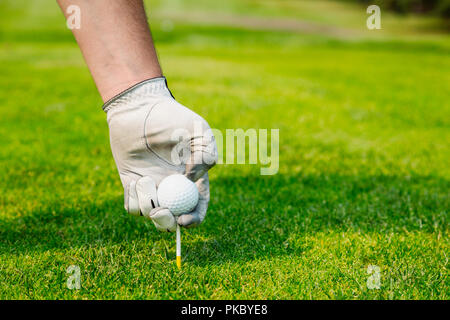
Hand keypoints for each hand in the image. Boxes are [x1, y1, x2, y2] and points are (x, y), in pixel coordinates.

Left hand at [104, 77, 216, 230]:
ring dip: (147, 203)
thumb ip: (205, 155)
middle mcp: (172, 188)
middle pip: (173, 219)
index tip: (184, 220)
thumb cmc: (172, 117)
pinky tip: (134, 181)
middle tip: (160, 211)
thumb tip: (190, 180)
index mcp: (192, 179)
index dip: (193, 219)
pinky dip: (133, 199)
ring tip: (144, 179)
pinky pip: (132, 206)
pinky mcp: (132, 184)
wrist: (140, 108)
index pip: (197, 207)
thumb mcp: (200, 130)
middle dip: (167, 222)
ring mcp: (152, 187)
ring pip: (150, 213)